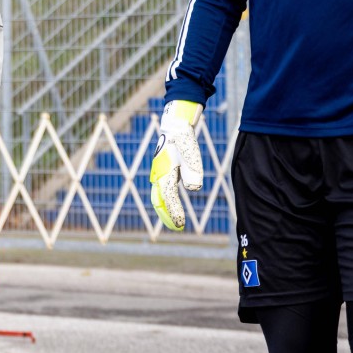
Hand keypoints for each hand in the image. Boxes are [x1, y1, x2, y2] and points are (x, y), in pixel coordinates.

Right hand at [150, 101, 203, 230]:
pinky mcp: (164, 171)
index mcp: (164, 171)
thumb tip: (193, 189)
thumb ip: (193, 169)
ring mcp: (160, 172)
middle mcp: (159, 174)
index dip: (174, 213)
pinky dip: (166, 202)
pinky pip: (162, 191)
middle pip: (159, 200)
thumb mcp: (191, 151)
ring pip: (159, 196)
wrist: (175, 124)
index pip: (168, 198)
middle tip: (177, 228)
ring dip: (166, 210)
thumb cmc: (183, 137)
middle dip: (167, 216)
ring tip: (175, 222)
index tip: (181, 226)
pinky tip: (173, 206)